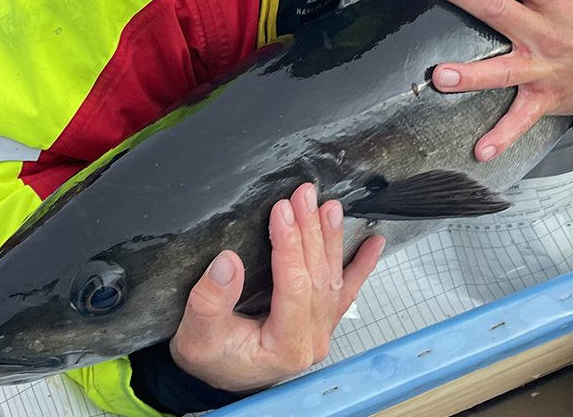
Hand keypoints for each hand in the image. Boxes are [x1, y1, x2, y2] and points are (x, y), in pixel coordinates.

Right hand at [169, 183, 385, 392]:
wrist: (219, 378)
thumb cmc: (210, 359)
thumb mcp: (197, 335)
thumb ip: (210, 301)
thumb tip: (228, 262)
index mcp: (285, 346)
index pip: (294, 285)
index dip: (289, 245)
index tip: (282, 210)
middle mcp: (311, 340)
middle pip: (317, 276)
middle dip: (311, 231)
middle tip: (304, 195)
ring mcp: (321, 331)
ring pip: (332, 278)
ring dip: (332, 239)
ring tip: (330, 207)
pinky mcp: (321, 321)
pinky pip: (346, 291)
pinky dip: (362, 265)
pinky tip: (374, 243)